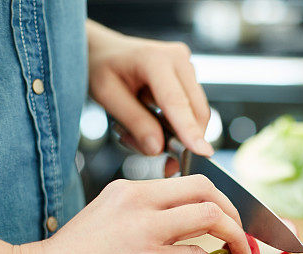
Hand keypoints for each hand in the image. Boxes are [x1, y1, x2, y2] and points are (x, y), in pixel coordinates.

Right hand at [17, 176, 250, 253]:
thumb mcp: (106, 220)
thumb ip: (142, 217)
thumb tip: (186, 234)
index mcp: (130, 190)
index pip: (191, 182)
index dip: (222, 199)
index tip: (232, 218)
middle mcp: (139, 202)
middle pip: (208, 190)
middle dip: (236, 213)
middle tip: (243, 234)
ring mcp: (144, 231)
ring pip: (212, 217)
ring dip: (236, 237)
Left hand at [86, 20, 212, 156]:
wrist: (103, 49)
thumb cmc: (100, 67)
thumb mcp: (106, 95)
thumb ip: (134, 121)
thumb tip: (158, 148)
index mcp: (154, 59)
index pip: (176, 102)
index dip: (189, 130)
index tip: (202, 152)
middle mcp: (178, 59)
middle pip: (196, 111)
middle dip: (182, 140)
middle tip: (154, 156)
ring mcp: (187, 66)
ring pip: (196, 115)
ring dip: (176, 135)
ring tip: (140, 135)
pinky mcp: (189, 77)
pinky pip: (192, 111)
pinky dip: (177, 127)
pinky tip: (152, 124)